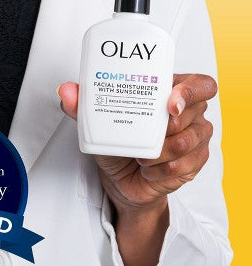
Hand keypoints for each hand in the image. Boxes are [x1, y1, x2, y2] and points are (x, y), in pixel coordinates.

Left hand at [57, 74, 216, 211]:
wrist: (122, 180)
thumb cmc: (116, 145)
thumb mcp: (97, 124)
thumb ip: (82, 105)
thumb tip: (66, 90)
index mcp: (169, 94)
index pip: (198, 84)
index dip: (189, 91)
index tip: (170, 105)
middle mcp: (188, 114)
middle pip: (193, 113)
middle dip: (165, 128)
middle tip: (145, 137)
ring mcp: (194, 138)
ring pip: (188, 141)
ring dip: (159, 152)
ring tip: (141, 156)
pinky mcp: (195, 162)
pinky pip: (186, 165)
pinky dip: (161, 169)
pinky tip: (149, 169)